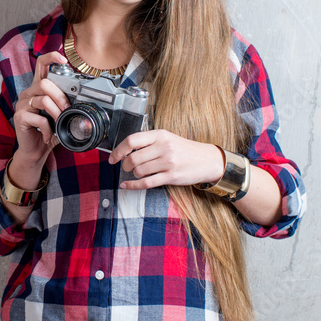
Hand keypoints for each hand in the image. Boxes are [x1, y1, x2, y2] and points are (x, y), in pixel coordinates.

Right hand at [9, 51, 69, 185]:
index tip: (64, 60)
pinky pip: (39, 118)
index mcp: (38, 88)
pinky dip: (48, 129)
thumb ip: (65, 104)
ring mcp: (22, 104)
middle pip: (45, 83)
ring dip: (56, 113)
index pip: (41, 65)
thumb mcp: (59, 114)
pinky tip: (49, 136)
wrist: (35, 150)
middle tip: (67, 110)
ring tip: (59, 123)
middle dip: (61, 97)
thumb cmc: (48, 131)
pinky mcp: (19, 117)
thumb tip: (83, 99)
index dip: (52, 57)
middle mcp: (28, 93)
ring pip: (43, 99)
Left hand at [107, 129, 223, 189]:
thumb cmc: (185, 150)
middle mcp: (164, 147)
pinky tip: (127, 185)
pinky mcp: (171, 176)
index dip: (118, 150)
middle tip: (126, 167)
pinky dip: (133, 186)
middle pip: (133, 158)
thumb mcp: (168, 138)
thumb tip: (125, 150)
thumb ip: (149, 142)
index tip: (113, 157)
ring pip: (139, 171)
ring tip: (137, 173)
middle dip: (125, 165)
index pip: (132, 140)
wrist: (207, 160)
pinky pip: (146, 183)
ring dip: (133, 174)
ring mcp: (168, 162)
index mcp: (160, 135)